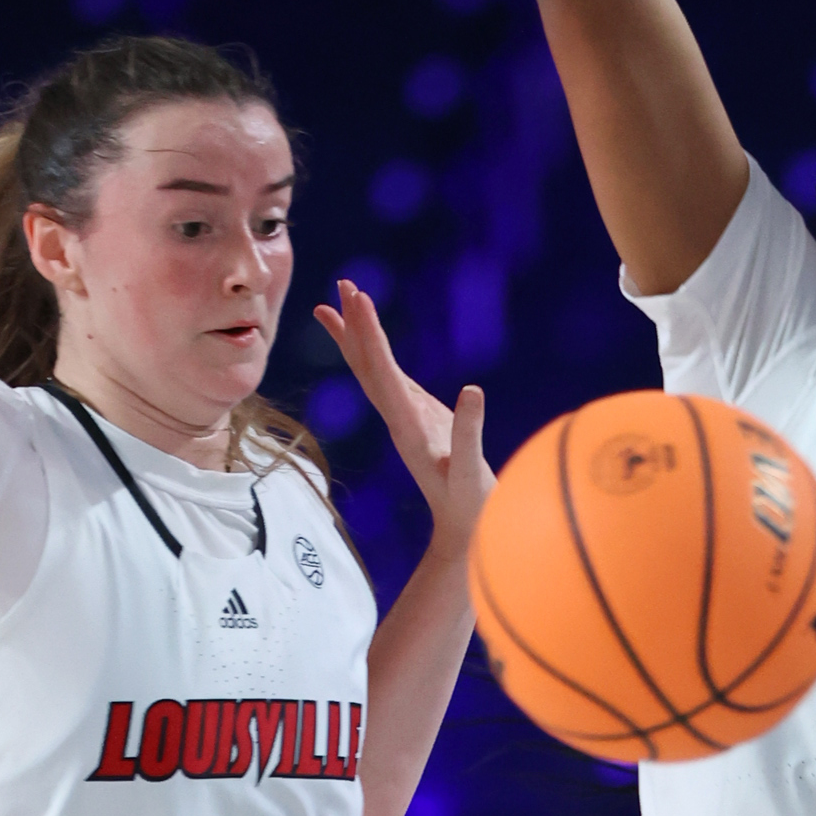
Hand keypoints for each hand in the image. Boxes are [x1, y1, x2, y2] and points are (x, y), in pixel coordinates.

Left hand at [313, 280, 492, 553]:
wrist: (463, 531)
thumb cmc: (470, 506)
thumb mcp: (471, 472)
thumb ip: (470, 433)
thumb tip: (473, 391)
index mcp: (408, 426)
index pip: (382, 371)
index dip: (370, 335)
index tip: (360, 299)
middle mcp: (398, 418)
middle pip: (367, 365)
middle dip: (353, 324)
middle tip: (341, 285)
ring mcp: (406, 416)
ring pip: (373, 370)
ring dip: (357, 334)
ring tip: (341, 301)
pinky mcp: (419, 417)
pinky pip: (391, 378)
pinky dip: (379, 353)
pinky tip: (374, 340)